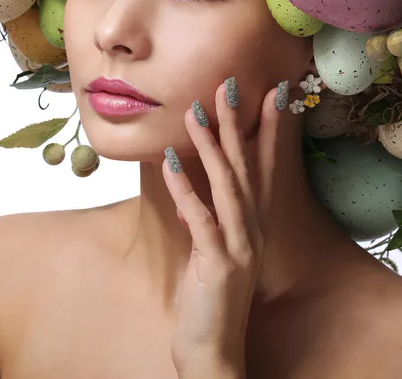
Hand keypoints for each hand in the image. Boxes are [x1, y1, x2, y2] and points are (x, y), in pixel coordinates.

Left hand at [162, 78, 285, 377]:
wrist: (214, 349)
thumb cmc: (211, 296)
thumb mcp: (211, 250)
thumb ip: (206, 217)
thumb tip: (187, 187)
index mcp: (252, 223)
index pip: (262, 167)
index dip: (267, 130)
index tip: (268, 95)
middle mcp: (253, 229)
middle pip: (246, 166)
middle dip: (237, 124)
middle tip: (227, 86)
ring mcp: (239, 246)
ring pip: (226, 186)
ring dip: (209, 147)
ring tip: (194, 113)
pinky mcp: (218, 263)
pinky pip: (200, 218)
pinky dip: (184, 189)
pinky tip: (167, 163)